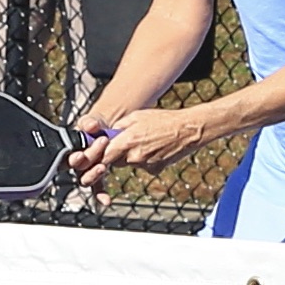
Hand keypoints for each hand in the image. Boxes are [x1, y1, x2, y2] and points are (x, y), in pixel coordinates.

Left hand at [68, 107, 211, 191]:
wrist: (189, 129)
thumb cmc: (164, 119)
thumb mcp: (137, 116)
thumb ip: (119, 126)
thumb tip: (107, 133)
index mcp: (127, 141)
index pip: (102, 156)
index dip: (97, 156)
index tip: (95, 154)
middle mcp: (134, 156)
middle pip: (114, 161)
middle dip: (114, 154)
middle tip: (125, 142)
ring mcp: (145, 164)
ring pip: (129, 163)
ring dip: (131, 155)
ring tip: (146, 140)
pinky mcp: (154, 169)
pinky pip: (143, 166)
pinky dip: (145, 159)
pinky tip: (155, 147)